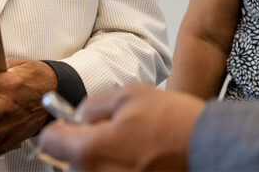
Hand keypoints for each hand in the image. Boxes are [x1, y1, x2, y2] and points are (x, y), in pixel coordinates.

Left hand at [38, 83, 204, 170]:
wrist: (208, 146)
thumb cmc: (171, 120)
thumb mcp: (128, 94)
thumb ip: (94, 105)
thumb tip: (80, 115)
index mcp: (90, 149)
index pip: (50, 142)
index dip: (59, 126)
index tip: (69, 122)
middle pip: (69, 163)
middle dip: (82, 145)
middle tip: (108, 131)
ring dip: (99, 160)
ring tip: (127, 146)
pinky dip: (116, 168)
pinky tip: (137, 158)